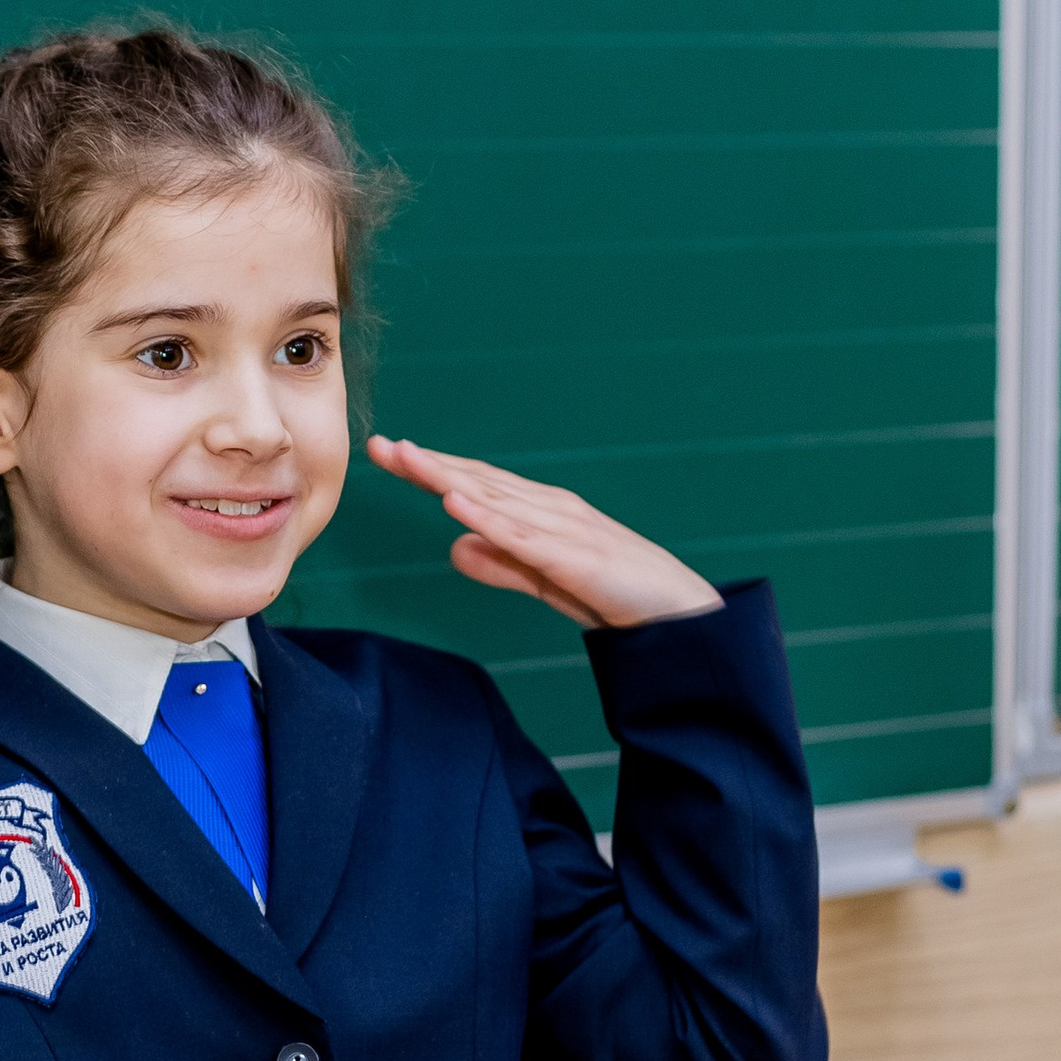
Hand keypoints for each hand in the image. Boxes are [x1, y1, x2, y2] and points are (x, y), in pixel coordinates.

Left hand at [368, 436, 719, 629]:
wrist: (679, 615)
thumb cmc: (617, 592)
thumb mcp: (545, 578)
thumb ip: (501, 563)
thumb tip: (454, 546)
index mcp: (541, 511)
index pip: (478, 483)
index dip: (433, 468)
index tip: (390, 454)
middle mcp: (551, 509)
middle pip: (480, 480)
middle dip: (428, 463)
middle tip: (381, 446)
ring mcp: (565, 529)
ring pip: (496, 499)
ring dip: (449, 478)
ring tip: (409, 460)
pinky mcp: (576, 558)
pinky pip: (524, 537)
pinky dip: (488, 519)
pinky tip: (455, 504)